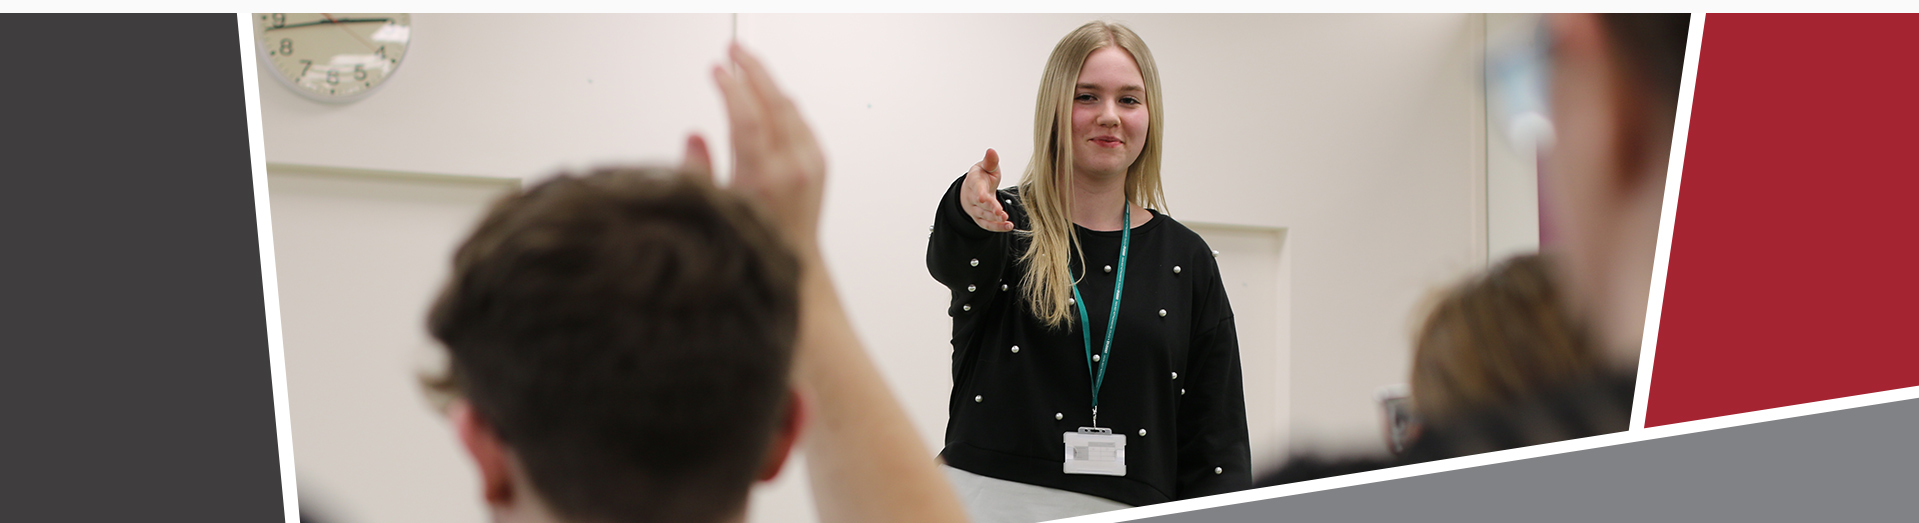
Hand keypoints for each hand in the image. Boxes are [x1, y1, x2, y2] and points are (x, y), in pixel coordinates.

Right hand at [710, 43, 826, 248]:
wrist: (794, 265)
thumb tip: (695, 136)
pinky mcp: (820, 165)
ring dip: (769, 84)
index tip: (717, 70)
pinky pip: (801, 122)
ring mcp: (809, 165)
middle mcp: (790, 168)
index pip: (746, 117)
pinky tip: (770, 98)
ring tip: (748, 68)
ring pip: (790, 109)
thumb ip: (699, 170)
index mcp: (761, 179)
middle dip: (753, 70)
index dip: (731, 87)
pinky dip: (784, 105)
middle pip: (773, 102)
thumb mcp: (714, 208)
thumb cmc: (751, 242)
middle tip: (735, 51)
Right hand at [962, 148, 1014, 231]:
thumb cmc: (982, 177)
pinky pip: (987, 225)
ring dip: (994, 219)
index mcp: (974, 182)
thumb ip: (990, 161)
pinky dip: (997, 227)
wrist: (972, 189)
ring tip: (1006, 219)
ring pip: (983, 216)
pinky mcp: (980, 219)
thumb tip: (991, 150)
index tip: (983, 198)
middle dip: (989, 208)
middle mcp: (972, 197)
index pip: (976, 189)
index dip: (979, 194)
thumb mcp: (986, 167)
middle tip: (1000, 212)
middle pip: (979, 205)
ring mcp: (975, 209)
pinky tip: (1008, 226)